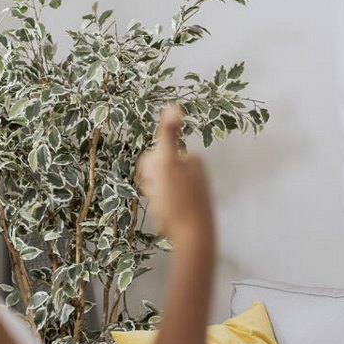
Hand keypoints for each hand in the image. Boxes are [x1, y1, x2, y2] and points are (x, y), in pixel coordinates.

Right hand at [137, 106, 213, 239]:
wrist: (193, 238)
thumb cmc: (178, 202)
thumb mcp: (168, 165)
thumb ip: (168, 135)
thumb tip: (173, 106)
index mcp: (191, 159)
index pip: (152, 158)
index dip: (149, 174)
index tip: (161, 185)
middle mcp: (193, 172)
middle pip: (155, 174)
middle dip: (153, 189)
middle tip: (163, 200)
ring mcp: (190, 191)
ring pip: (157, 192)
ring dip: (156, 202)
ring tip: (167, 211)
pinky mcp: (187, 208)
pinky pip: (163, 207)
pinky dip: (162, 214)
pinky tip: (170, 221)